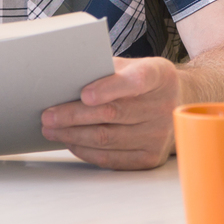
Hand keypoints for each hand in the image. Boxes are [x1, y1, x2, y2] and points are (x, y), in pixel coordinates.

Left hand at [41, 56, 181, 169]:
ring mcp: (159, 134)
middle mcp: (164, 106)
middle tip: (48, 116)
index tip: (84, 94)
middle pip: (113, 114)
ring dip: (74, 136)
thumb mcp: (131, 66)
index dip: (109, 88)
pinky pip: (111, 158)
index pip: (136, 82)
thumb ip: (104, 70)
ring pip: (108, 139)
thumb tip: (64, 79)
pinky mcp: (150, 157)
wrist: (175, 103)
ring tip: (52, 130)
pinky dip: (86, 151)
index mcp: (160, 76)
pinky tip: (71, 142)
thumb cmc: (141, 82)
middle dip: (75, 116)